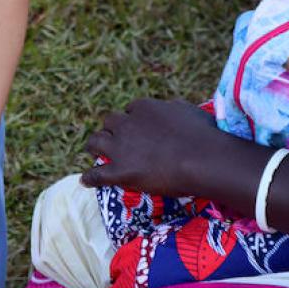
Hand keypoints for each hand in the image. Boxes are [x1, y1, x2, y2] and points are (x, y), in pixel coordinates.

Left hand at [81, 98, 220, 196]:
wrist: (202, 160)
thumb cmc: (202, 134)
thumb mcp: (188, 110)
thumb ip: (173, 108)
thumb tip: (170, 107)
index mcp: (143, 107)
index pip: (130, 109)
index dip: (133, 119)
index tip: (138, 127)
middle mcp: (127, 124)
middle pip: (109, 122)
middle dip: (112, 129)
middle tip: (117, 139)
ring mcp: (120, 148)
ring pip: (95, 141)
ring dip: (95, 145)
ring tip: (94, 151)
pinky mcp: (119, 171)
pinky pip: (96, 174)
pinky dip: (90, 177)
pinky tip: (86, 180)